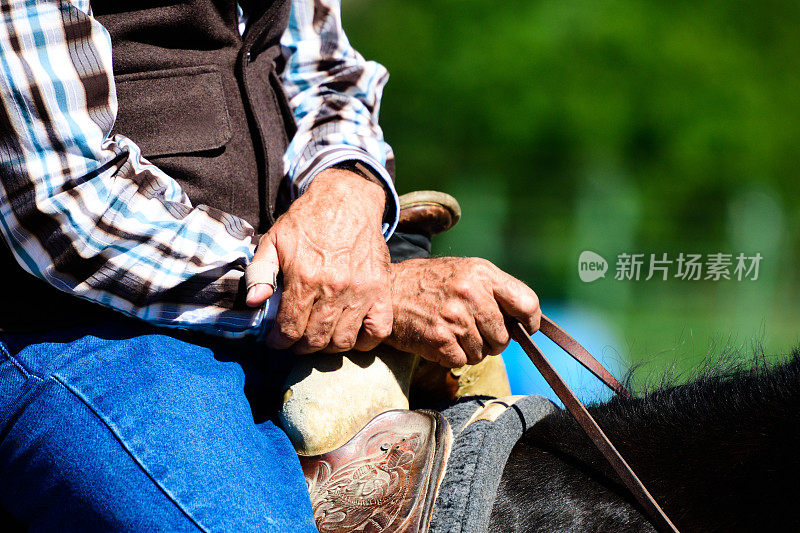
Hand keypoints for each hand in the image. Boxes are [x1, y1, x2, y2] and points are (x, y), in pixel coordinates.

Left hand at [246, 168, 392, 353]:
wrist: (347, 200)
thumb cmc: (308, 220)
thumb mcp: (274, 240)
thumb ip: (260, 272)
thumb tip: (253, 302)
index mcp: (305, 278)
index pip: (290, 329)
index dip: (279, 342)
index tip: (276, 341)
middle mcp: (334, 289)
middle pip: (315, 340)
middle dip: (300, 347)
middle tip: (295, 342)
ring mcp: (361, 291)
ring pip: (344, 340)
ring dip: (328, 346)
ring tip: (320, 337)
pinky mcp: (381, 289)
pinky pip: (378, 330)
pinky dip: (364, 341)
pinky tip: (351, 334)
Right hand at [385, 257, 540, 366]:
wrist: (387, 291)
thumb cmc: (430, 283)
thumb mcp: (466, 271)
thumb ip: (495, 290)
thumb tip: (525, 321)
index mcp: (482, 273)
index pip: (527, 303)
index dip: (530, 321)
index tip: (525, 327)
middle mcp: (470, 293)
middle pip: (504, 336)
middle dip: (493, 339)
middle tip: (473, 329)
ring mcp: (454, 318)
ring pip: (484, 353)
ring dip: (470, 349)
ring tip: (452, 331)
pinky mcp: (440, 340)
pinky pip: (462, 361)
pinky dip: (452, 356)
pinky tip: (440, 340)